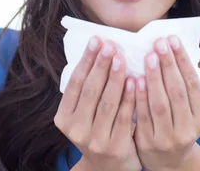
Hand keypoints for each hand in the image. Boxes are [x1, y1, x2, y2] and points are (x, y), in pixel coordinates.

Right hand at [54, 37, 141, 170]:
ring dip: (115, 78)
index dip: (86, 61)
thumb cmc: (99, 131)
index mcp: (64, 118)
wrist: (109, 169)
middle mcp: (76, 130)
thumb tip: (96, 50)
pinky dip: (130, 97)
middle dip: (101, 65)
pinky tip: (135, 81)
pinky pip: (124, 117)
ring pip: (107, 102)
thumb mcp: (84, 115)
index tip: (95, 40)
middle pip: (90, 91)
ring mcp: (95, 140)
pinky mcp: (116, 147)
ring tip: (121, 57)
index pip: (75, 84)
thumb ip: (87, 91)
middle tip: (110, 44)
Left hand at [133, 36, 199, 170]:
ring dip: (154, 77)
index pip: (193, 84)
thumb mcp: (190, 111)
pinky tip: (135, 78)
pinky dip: (139, 96)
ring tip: (148, 56)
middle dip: (168, 65)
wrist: (168, 162)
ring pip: (161, 104)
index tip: (173, 40)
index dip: (183, 61)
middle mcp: (188, 129)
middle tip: (159, 43)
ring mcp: (168, 138)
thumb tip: (175, 49)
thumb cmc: (177, 126)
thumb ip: (185, 87)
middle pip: (177, 92)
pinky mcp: (148, 142)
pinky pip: (143, 116)